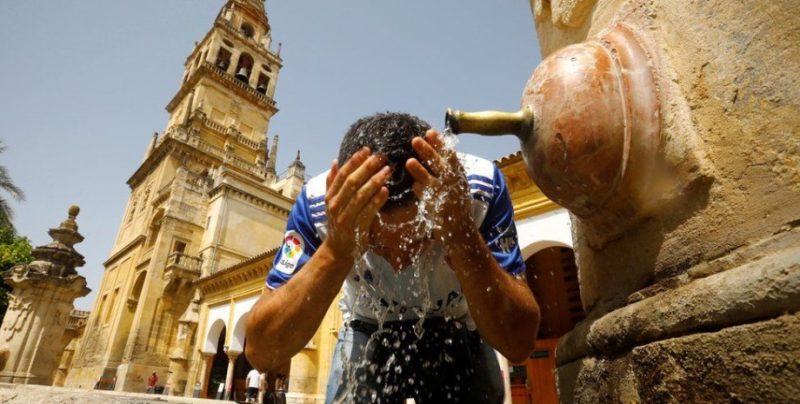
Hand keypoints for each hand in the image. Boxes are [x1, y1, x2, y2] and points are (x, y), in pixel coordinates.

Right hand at [323, 147, 390, 263]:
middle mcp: (336, 206)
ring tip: (387, 170)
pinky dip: (377, 201)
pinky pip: (368, 212)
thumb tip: (335, 161)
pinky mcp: (357, 228)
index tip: (367, 150)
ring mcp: (345, 218)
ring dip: (375, 181)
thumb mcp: (332, 202)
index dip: (354, 161)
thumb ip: (333, 182)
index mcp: (330, 197)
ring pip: (361, 196)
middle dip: (367, 168)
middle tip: (381, 157)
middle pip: (352, 182)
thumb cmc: (338, 223)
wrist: (337, 250)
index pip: (343, 175)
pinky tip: (386, 190)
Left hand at [406, 129, 472, 243]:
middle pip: (441, 164)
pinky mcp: (440, 209)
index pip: (450, 155)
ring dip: (421, 171)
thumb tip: (435, 151)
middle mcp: (455, 184)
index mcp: (459, 176)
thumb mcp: (455, 185)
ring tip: (409, 161)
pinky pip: (429, 198)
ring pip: (433, 180)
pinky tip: (414, 186)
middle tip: (415, 139)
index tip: (430, 132)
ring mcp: (448, 196)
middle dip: (429, 151)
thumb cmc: (455, 205)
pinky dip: (422, 191)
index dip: (440, 144)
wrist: (461, 231)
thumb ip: (445, 171)